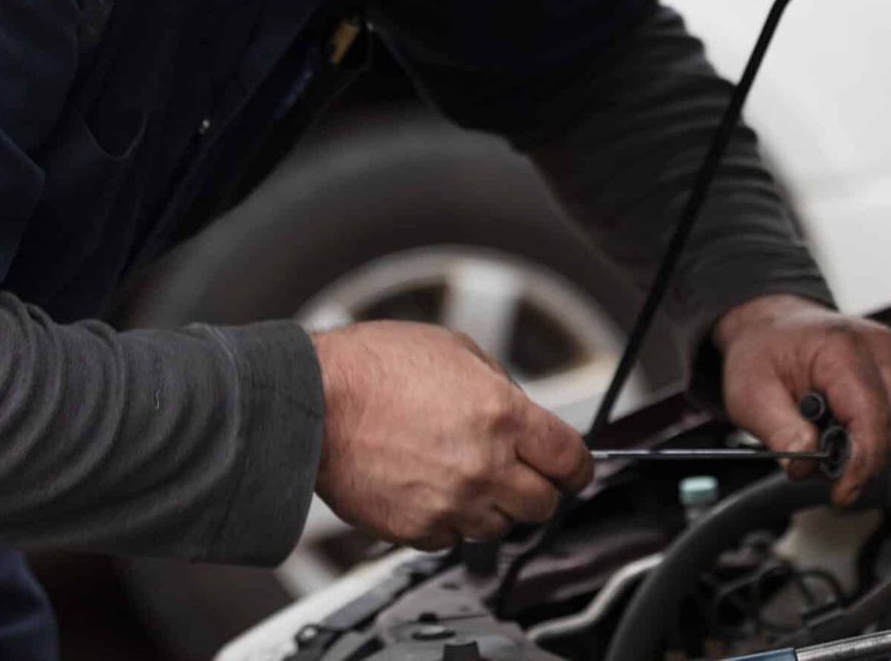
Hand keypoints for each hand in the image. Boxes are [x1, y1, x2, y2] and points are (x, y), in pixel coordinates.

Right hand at [311, 320, 592, 549]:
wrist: (313, 401)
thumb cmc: (373, 368)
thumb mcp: (456, 350)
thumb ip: (500, 387)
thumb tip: (524, 412)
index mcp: (502, 416)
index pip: (571, 460)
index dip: (578, 468)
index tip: (573, 471)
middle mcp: (483, 466)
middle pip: (543, 504)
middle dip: (537, 488)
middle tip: (519, 473)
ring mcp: (450, 503)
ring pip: (500, 528)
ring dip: (492, 507)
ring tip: (464, 477)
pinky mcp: (416, 529)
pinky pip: (453, 540)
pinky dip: (449, 522)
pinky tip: (431, 490)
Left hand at [714, 295, 890, 505]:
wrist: (775, 325)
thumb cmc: (763, 352)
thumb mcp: (750, 394)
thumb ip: (779, 431)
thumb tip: (804, 462)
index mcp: (844, 348)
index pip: (872, 420)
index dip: (861, 466)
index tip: (842, 493)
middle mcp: (883, 348)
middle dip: (863, 461)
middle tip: (821, 461)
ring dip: (871, 451)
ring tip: (829, 435)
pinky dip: (880, 438)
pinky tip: (847, 425)